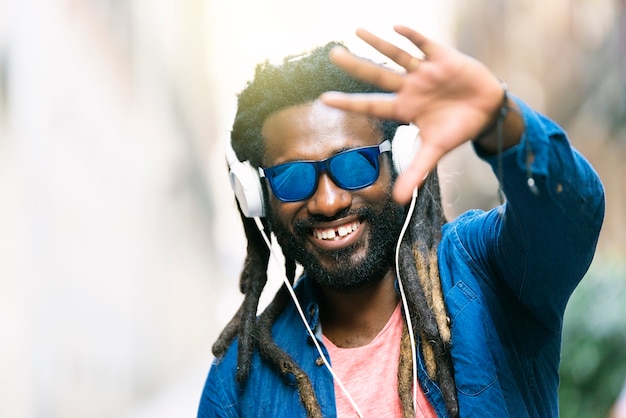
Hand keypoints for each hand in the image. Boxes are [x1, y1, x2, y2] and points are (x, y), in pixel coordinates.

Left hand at [320, 25, 503, 203]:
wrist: (487, 112)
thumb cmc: (456, 129)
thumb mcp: (434, 151)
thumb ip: (415, 172)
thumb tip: (399, 200)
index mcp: (404, 109)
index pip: (371, 104)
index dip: (349, 102)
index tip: (324, 99)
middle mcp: (409, 88)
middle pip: (377, 74)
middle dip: (355, 65)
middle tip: (332, 54)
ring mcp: (424, 71)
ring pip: (396, 55)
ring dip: (378, 43)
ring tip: (357, 31)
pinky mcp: (444, 58)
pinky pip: (425, 44)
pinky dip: (412, 36)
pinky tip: (396, 26)